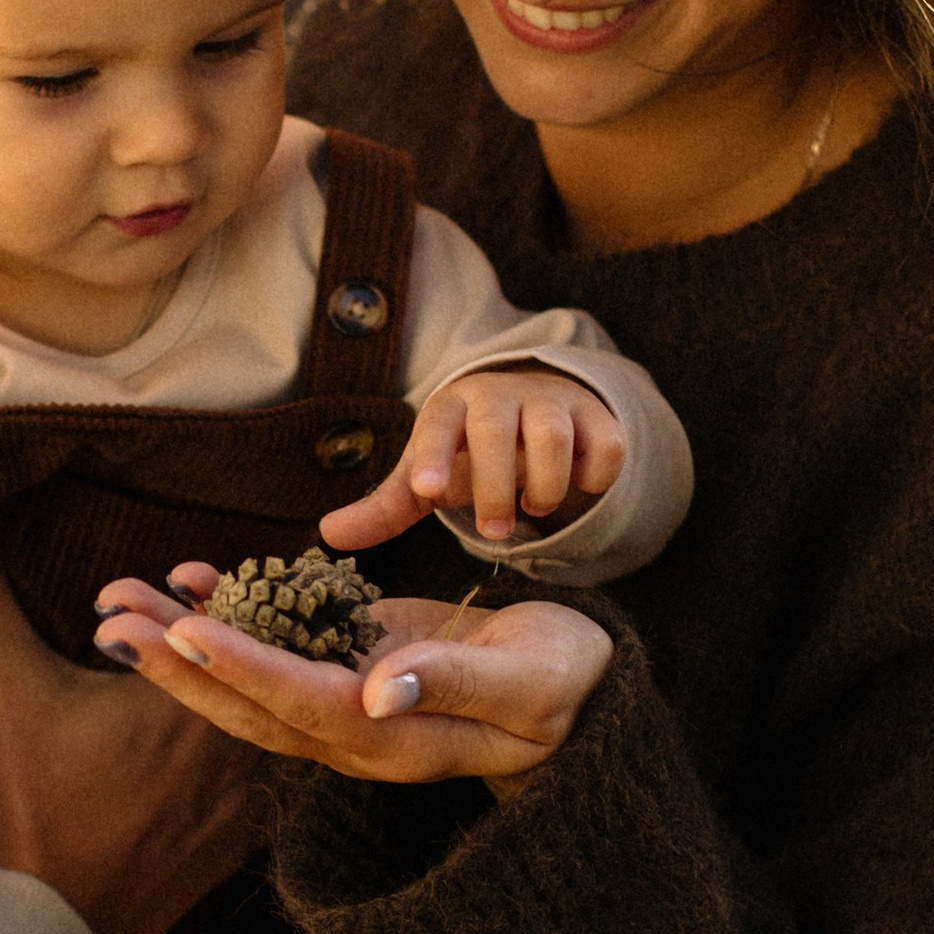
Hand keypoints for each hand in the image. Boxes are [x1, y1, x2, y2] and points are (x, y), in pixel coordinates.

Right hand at [0, 546, 256, 933]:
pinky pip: (260, 782)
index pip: (212, 617)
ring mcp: (245, 800)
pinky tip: (202, 745)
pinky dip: (236, 755)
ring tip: (189, 678)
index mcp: (190, 694)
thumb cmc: (22, 803)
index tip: (166, 580)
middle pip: (242, 667)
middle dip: (211, 639)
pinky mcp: (238, 845)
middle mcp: (236, 743)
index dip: (190, 593)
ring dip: (230, 694)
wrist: (41, 930)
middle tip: (180, 618)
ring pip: (256, 722)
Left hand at [92, 567, 613, 789]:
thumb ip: (453, 688)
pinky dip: (226, 613)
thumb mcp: (527, 686)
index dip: (241, 669)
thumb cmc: (564, 683)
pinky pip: (272, 646)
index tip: (182, 632)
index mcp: (391, 740)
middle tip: (108, 619)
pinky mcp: (344, 665)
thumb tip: (377, 692)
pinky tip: (186, 578)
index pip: (300, 705)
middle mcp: (351, 730)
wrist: (577, 687)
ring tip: (117, 597)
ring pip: (243, 679)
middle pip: (245, 703)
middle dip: (174, 663)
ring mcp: (341, 701)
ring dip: (178, 640)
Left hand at [322, 363, 625, 554]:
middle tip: (493, 533)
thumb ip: (385, 508)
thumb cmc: (467, 453)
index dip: (433, 456)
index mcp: (450, 407)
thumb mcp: (427, 477)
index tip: (426, 491)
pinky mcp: (597, 418)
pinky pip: (605, 444)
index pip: (437, 426)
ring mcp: (552, 402)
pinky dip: (595, 473)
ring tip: (533, 508)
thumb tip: (328, 536)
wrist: (533, 412)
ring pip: (553, 434)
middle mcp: (500, 396)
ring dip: (545, 482)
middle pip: (496, 431)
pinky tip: (579, 488)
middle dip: (495, 486)